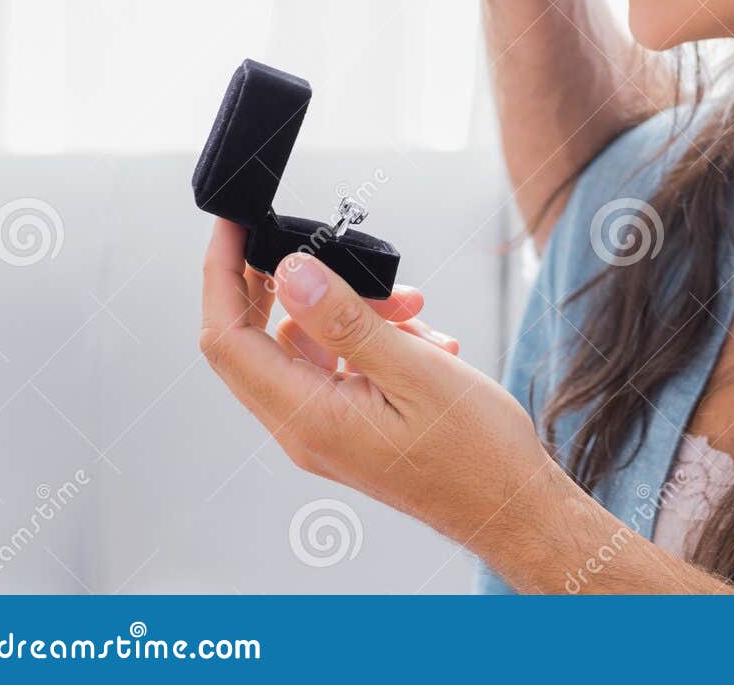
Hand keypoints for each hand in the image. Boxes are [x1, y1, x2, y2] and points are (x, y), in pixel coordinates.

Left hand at [198, 220, 552, 561]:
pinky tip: (422, 339)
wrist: (511, 507)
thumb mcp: (415, 371)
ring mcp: (325, 430)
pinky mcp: (351, 427)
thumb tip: (291, 273)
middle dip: (291, 284)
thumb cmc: (477, 452)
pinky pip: (339, 367)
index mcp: (308, 419)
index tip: (233, 226)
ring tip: (413, 307)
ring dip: (353, 312)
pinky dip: (372, 339)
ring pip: (309, 347)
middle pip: (257, 340)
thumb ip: (347, 322)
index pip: (228, 340)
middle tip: (319, 244)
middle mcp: (304, 429)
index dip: (222, 275)